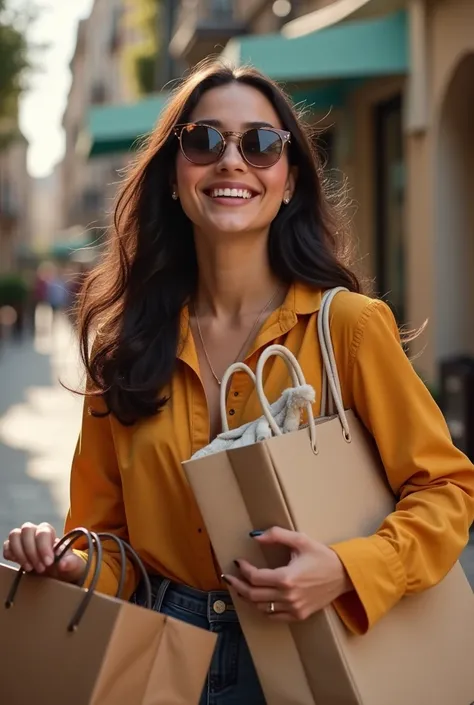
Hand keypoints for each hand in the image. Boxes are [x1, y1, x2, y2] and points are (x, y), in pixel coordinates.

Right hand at [3, 522, 86, 583]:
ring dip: (20, 553)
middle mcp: (34, 532)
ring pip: (14, 535)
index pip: (43, 532)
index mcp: (49, 532)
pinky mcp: (14, 549)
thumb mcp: (74, 565)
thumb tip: (63, 563)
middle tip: (41, 568)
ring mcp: (23, 539)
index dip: (43, 547)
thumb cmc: (65, 564)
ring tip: (29, 568)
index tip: (48, 562)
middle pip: (26, 530)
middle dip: (32, 551)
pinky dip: (11, 555)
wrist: (57, 572)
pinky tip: (20, 565)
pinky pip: (6, 547)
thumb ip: (72, 563)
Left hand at [222, 527, 352, 621]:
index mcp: (286, 578)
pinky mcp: (298, 615)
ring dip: (247, 597)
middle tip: (228, 577)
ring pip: (261, 607)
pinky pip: (273, 616)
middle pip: (253, 595)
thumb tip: (255, 537)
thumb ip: (276, 535)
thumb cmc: (322, 556)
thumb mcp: (300, 540)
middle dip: (237, 585)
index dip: (243, 570)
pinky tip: (256, 599)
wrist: (343, 575)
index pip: (255, 577)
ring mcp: (293, 609)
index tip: (238, 562)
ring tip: (239, 587)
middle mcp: (288, 597)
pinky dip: (262, 608)